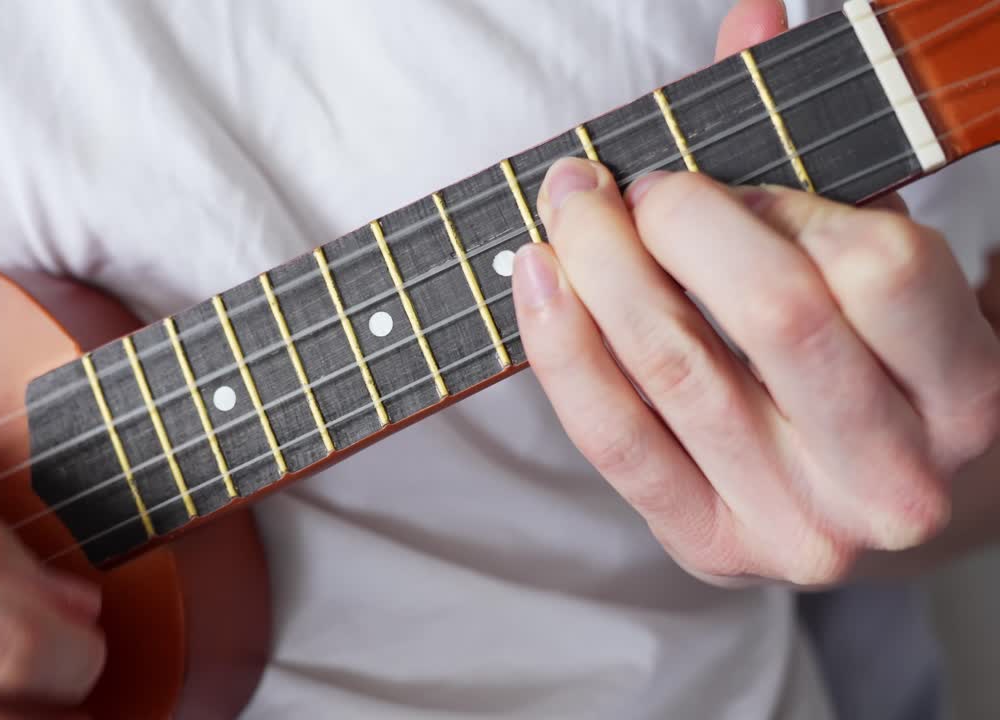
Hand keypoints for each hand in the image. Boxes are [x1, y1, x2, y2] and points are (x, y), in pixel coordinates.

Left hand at [511, 0, 999, 587]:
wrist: (887, 509)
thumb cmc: (880, 367)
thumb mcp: (880, 264)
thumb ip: (820, 151)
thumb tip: (750, 15)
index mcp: (965, 391)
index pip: (872, 267)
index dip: (775, 199)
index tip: (713, 174)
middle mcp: (895, 475)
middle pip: (772, 316)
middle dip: (675, 219)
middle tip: (620, 180)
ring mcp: (802, 527)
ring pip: (678, 372)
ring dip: (600, 265)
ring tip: (567, 207)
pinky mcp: (711, 546)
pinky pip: (615, 438)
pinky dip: (560, 345)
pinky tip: (534, 276)